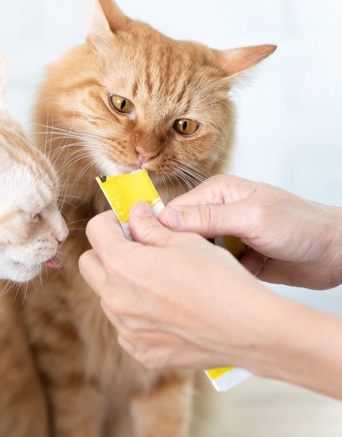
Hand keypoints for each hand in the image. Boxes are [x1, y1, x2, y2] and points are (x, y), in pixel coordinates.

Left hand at [79, 202, 273, 369]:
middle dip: (107, 252)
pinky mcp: (141, 351)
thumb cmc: (219, 279)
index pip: (95, 231)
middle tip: (136, 249)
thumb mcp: (184, 240)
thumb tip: (134, 214)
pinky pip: (125, 327)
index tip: (128, 223)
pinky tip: (166, 310)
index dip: (111, 221)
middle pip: (89, 265)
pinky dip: (137, 316)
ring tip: (157, 282)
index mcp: (122, 265)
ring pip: (107, 297)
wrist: (247, 328)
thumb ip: (149, 226)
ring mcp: (126, 329)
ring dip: (121, 284)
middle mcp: (115, 299)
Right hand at [158, 175, 341, 289]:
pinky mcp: (234, 260)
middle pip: (178, 235)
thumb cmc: (303, 227)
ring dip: (197, 268)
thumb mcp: (252, 218)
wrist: (337, 253)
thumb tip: (164, 218)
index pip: (172, 211)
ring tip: (203, 279)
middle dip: (177, 253)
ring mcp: (225, 238)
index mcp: (216, 193)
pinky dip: (214, 279)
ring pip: (193, 255)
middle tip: (177, 273)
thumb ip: (208, 217)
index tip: (153, 253)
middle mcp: (216, 213)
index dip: (159, 232)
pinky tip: (220, 285)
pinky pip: (211, 270)